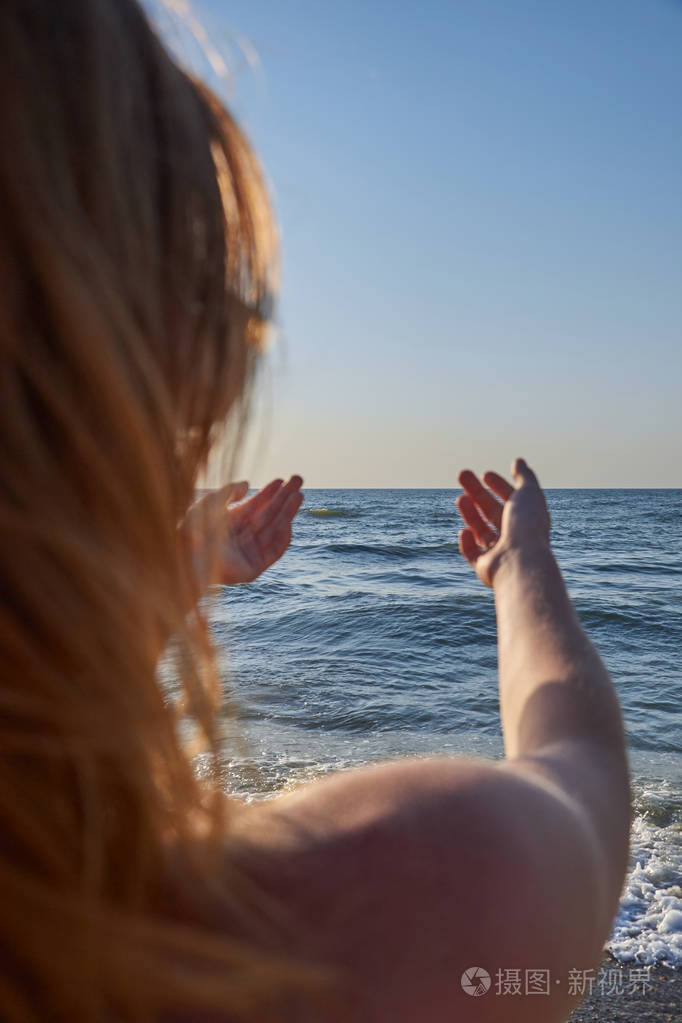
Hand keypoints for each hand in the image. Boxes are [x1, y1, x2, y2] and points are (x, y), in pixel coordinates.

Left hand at [182, 476, 303, 589]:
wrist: (187, 559)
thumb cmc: (192, 531)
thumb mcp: (210, 503)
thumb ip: (228, 491)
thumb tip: (247, 484)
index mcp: (229, 523)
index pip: (255, 506)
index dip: (268, 492)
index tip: (281, 479)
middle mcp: (240, 537)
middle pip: (268, 515)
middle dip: (283, 499)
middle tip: (298, 481)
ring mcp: (248, 553)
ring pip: (274, 530)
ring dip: (287, 513)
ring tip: (299, 495)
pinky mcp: (253, 568)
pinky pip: (273, 551)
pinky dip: (283, 537)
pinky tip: (289, 522)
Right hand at [456, 458, 549, 586]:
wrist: (520, 561)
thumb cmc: (527, 526)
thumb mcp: (528, 493)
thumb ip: (524, 476)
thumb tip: (519, 461)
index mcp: (529, 520)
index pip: (513, 500)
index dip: (500, 485)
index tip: (485, 474)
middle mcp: (516, 537)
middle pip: (492, 511)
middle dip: (477, 492)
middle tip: (462, 475)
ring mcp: (501, 553)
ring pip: (481, 530)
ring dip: (470, 513)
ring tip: (460, 498)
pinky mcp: (487, 568)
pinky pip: (473, 554)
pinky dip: (467, 542)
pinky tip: (465, 531)